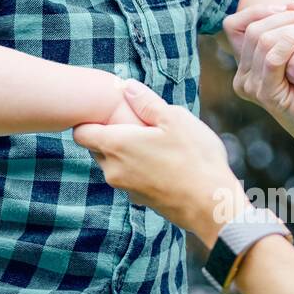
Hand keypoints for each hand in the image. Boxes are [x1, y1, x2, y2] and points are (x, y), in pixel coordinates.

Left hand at [74, 80, 248, 242]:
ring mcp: (125, 187)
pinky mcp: (139, 200)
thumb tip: (126, 87)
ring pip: (113, 163)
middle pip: (96, 147)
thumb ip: (146, 101)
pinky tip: (164, 164)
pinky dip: (137, 169)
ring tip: (155, 144)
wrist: (212, 206)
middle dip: (111, 135)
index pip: (80, 133)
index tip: (110, 113)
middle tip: (139, 125)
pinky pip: (129, 178)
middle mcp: (113, 169)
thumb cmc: (195, 159)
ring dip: (127, 152)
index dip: (90, 120)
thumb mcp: (174, 119)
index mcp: (116, 146)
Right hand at [226, 7, 293, 156]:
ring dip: (291, 27)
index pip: (240, 26)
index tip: (289, 8)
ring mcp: (250, 87)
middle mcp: (242, 79)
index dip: (263, 10)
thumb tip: (287, 4)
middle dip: (282, 17)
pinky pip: (273, 58)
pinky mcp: (265, 94)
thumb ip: (293, 30)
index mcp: (245, 70)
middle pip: (253, 30)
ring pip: (262, 39)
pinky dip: (291, 41)